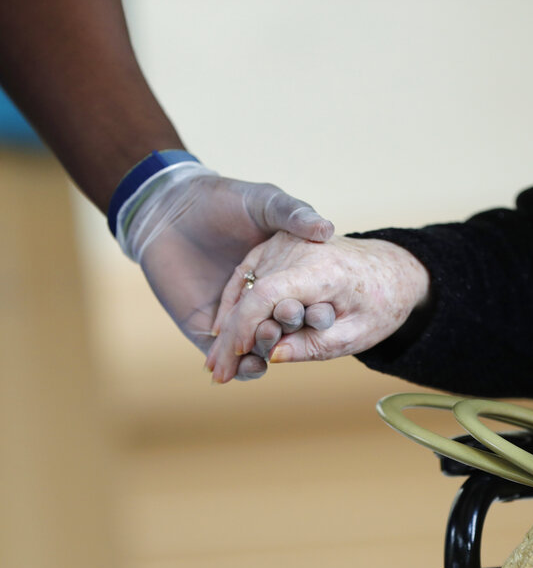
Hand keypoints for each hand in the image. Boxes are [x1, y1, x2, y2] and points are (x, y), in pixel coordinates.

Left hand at [124, 163, 334, 379]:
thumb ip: (294, 214)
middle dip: (290, 340)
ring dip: (267, 356)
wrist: (170, 208)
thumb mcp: (265, 201)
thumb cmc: (220, 199)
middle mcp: (261, 299)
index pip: (304, 303)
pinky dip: (243, 368)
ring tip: (272, 356)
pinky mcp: (205, 327)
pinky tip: (253, 367)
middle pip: (283, 329)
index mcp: (282, 275)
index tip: (324, 318)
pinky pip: (228, 356)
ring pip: (257, 348)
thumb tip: (327, 229)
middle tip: (292, 338)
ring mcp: (234, 316)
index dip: (316, 314)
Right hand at [204, 232, 430, 382]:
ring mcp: (285, 242)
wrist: (392, 269)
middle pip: (250, 294)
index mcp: (323, 269)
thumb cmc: (381, 304)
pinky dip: (233, 304)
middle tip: (218, 376)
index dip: (247, 326)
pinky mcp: (277, 243)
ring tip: (217, 365)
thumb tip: (271, 357)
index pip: (269, 294)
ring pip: (244, 287)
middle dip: (231, 337)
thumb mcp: (358, 334)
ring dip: (229, 326)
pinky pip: (247, 275)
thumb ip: (316, 346)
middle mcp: (299, 248)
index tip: (236, 356)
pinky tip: (221, 334)